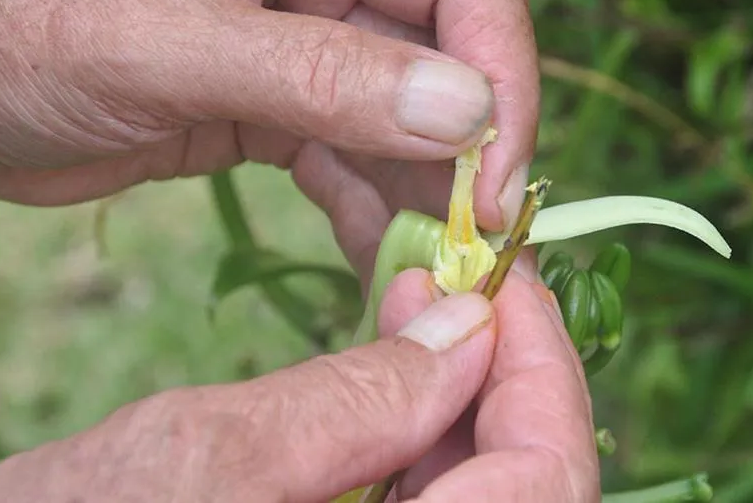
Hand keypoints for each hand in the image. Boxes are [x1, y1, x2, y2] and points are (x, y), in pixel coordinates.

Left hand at [0, 0, 538, 282]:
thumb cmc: (27, 23)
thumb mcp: (167, 42)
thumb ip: (317, 74)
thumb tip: (464, 112)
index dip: (497, 68)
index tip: (495, 174)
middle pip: (450, 51)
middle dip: (473, 148)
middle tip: (482, 242)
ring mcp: (310, 42)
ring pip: (413, 119)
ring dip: (431, 195)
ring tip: (441, 272)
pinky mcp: (286, 109)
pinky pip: (359, 162)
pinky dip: (378, 215)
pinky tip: (386, 268)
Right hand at [0, 269, 597, 501]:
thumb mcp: (205, 463)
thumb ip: (357, 401)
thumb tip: (468, 325)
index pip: (548, 477)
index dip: (542, 368)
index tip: (500, 276)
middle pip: (522, 470)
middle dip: (494, 361)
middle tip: (444, 272)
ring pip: (473, 469)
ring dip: (453, 376)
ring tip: (406, 289)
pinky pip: (420, 480)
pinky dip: (411, 410)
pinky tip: (379, 350)